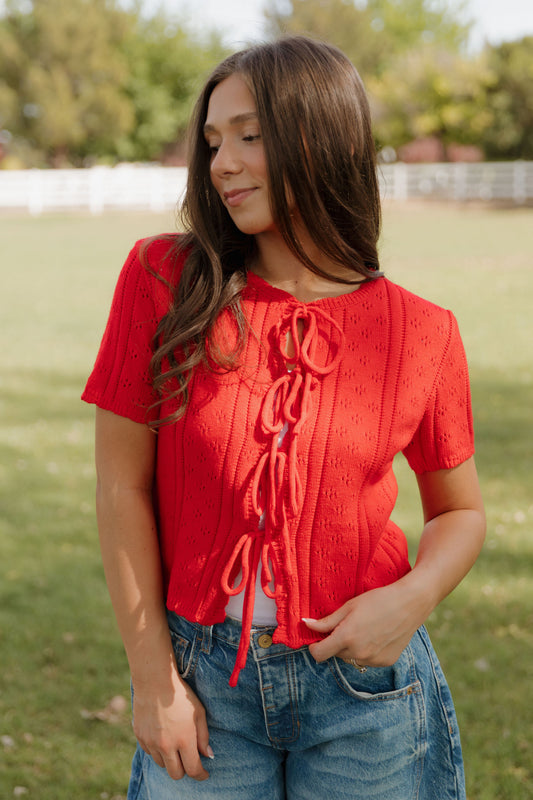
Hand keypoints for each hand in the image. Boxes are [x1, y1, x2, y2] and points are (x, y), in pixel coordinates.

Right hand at [132, 667, 212, 780]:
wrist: (155, 681)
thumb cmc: (181, 695)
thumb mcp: (199, 712)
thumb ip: (204, 736)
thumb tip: (208, 755)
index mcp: (184, 740)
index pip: (193, 769)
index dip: (201, 774)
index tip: (204, 773)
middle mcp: (166, 746)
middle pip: (176, 774)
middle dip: (185, 771)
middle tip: (189, 760)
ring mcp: (151, 743)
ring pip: (162, 764)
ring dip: (170, 760)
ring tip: (175, 744)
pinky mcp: (140, 737)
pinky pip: (150, 753)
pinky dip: (158, 750)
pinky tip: (162, 736)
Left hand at [304, 581, 424, 667]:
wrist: (410, 604)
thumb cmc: (378, 600)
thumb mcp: (349, 607)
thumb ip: (326, 621)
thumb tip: (306, 625)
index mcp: (347, 638)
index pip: (319, 655)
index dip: (314, 647)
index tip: (318, 639)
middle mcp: (359, 653)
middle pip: (336, 654)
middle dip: (336, 642)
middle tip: (347, 624)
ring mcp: (373, 660)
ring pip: (352, 658)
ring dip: (351, 648)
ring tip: (365, 628)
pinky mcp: (386, 662)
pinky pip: (368, 659)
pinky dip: (367, 651)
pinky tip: (377, 635)